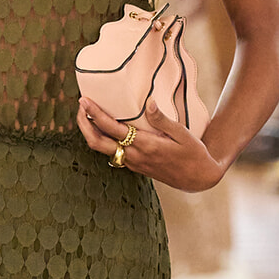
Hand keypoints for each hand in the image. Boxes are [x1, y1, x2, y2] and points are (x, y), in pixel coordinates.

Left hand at [77, 96, 226, 192]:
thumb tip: (149, 102)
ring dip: (90, 132)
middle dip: (84, 124)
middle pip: (97, 142)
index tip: (85, 100)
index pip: (112, 129)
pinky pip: (111, 152)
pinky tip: (103, 127)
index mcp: (145, 145)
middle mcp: (134, 156)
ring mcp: (132, 163)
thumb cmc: (193, 153)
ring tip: (87, 114)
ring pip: (101, 149)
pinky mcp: (134, 166)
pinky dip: (102, 139)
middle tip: (81, 106)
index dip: (95, 114)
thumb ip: (162, 119)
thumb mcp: (182, 133)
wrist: (197, 178)